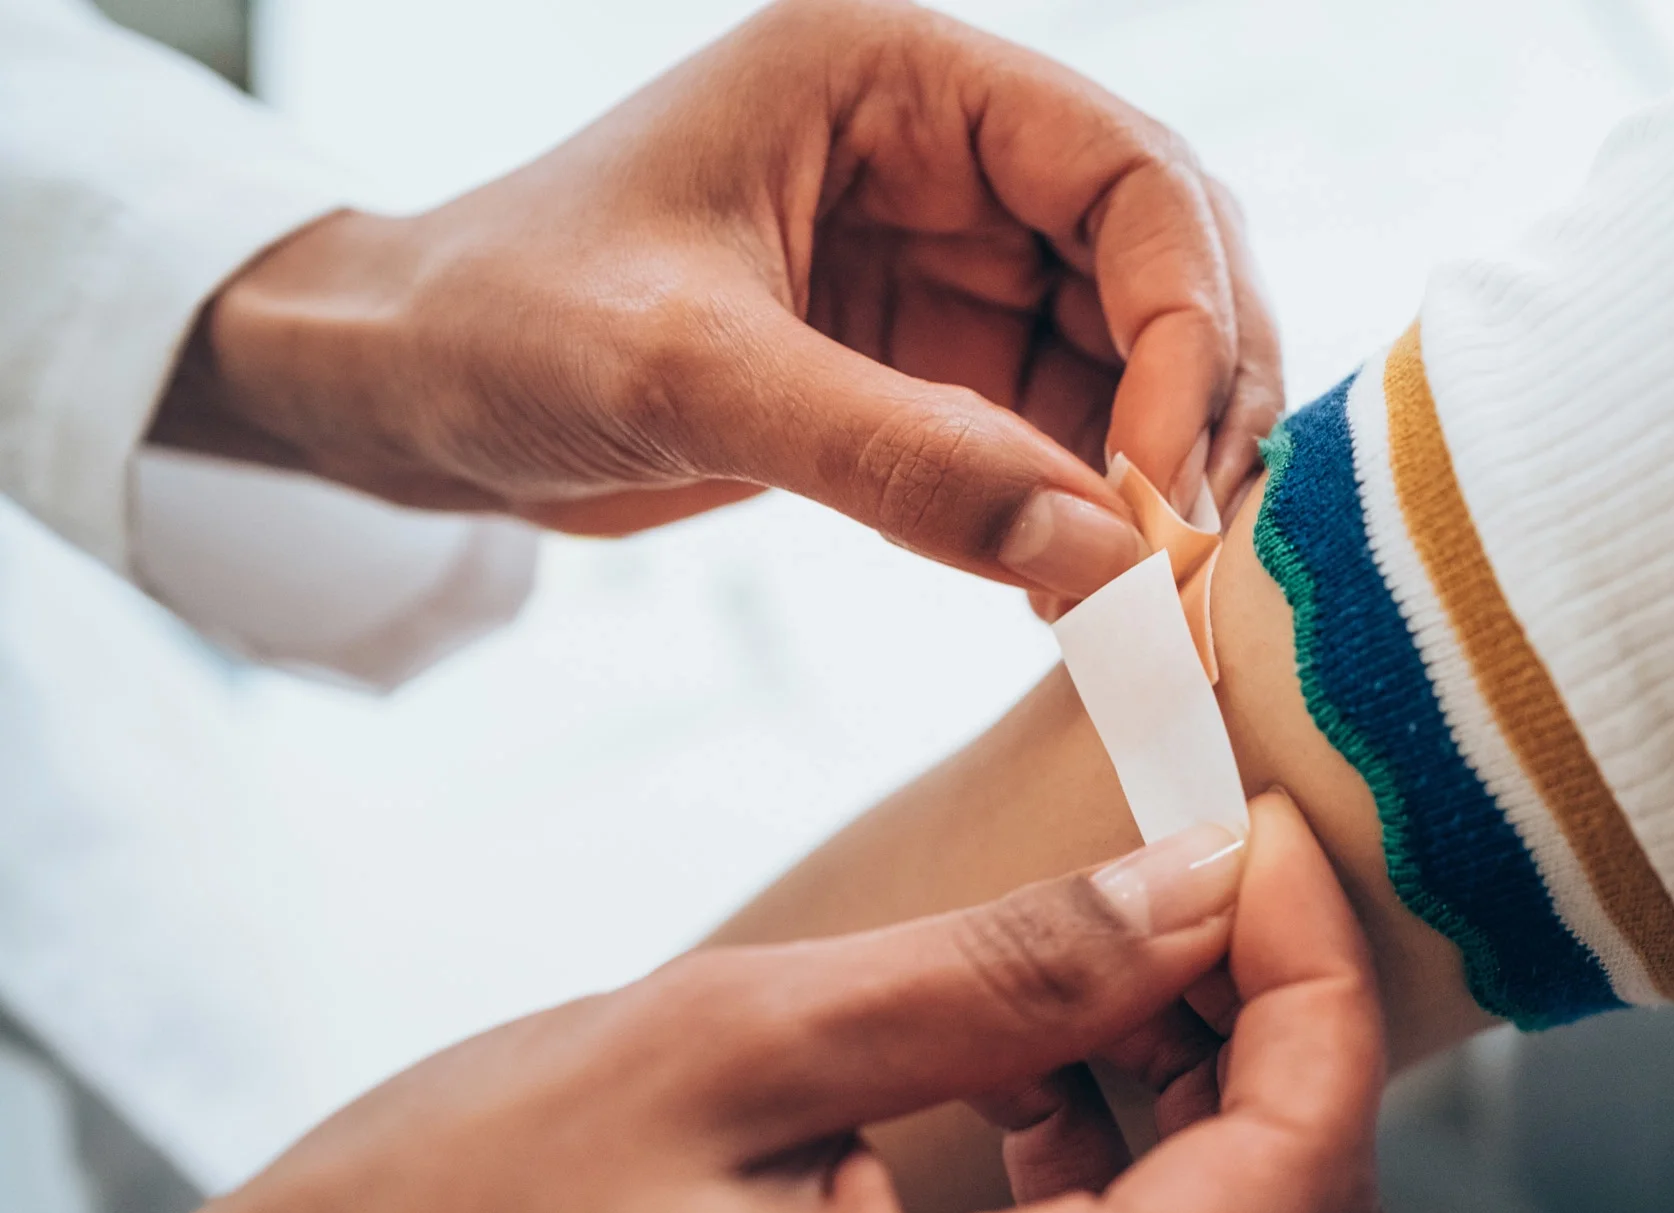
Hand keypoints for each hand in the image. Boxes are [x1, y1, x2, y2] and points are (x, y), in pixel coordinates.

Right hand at [38, 795, 1382, 1212]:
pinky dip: (1115, 1166)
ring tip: (1086, 959)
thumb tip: (1207, 884)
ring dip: (1196, 1092)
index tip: (1260, 841)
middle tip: (1187, 876)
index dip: (1318, 993)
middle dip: (1271, 1033)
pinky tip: (1021, 1062)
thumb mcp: (726, 1050)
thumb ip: (1000, 975)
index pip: (1289, 1192)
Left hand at [152, 0, 1282, 598]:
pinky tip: (1082, 593)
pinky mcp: (927, 361)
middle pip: (1163, 261)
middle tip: (1188, 550)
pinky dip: (1090, 513)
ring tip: (1144, 594)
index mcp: (900, 79)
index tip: (1165, 481)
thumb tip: (1105, 562)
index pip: (1130, 172)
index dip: (1187, 318)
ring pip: (1130, 356)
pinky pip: (1060, 432)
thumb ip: (899, 457)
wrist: (399, 391)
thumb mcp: (687, 375)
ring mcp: (945, 260)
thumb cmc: (500, 323)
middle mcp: (945, 154)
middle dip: (1196, 400)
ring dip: (1156, 470)